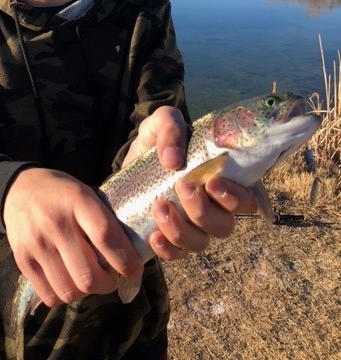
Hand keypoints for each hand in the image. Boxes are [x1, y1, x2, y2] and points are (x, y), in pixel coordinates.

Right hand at [3, 168, 143, 307]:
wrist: (19, 189)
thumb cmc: (61, 193)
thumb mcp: (85, 193)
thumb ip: (103, 220)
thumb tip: (129, 254)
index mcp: (77, 200)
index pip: (106, 237)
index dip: (126, 260)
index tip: (135, 269)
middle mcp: (55, 223)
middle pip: (88, 274)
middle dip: (108, 284)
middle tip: (112, 279)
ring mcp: (36, 243)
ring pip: (70, 290)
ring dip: (87, 292)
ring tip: (91, 280)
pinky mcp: (22, 260)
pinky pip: (50, 295)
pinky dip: (65, 295)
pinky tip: (70, 281)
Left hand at [122, 106, 257, 260]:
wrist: (131, 162)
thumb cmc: (159, 142)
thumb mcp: (161, 123)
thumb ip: (170, 127)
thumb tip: (174, 160)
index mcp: (223, 180)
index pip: (247, 199)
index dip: (236, 197)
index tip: (212, 184)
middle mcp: (215, 208)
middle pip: (224, 226)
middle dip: (203, 210)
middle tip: (182, 187)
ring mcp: (194, 227)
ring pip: (200, 243)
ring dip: (180, 228)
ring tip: (158, 205)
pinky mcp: (171, 240)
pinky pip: (176, 255)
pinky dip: (166, 249)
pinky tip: (153, 235)